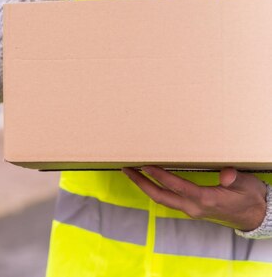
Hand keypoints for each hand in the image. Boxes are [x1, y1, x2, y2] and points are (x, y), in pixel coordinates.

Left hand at [123, 166, 266, 231]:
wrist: (255, 215)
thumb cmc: (250, 196)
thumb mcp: (247, 184)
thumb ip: (235, 178)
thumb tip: (226, 174)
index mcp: (206, 200)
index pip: (177, 187)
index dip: (160, 176)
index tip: (146, 165)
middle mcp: (194, 207)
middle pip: (161, 197)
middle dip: (142, 184)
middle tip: (127, 170)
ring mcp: (191, 210)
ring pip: (163, 199)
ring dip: (146, 187)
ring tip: (132, 173)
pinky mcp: (191, 209)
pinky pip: (169, 200)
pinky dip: (156, 190)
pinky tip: (149, 181)